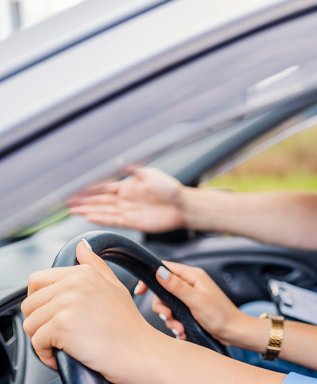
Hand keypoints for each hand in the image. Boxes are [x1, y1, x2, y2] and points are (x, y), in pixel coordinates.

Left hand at [21, 241, 161, 383]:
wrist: (139, 351)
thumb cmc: (129, 326)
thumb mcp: (116, 287)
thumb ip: (96, 265)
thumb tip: (81, 246)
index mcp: (83, 273)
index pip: (37, 281)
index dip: (40, 302)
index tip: (54, 315)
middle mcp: (73, 284)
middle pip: (29, 304)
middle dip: (41, 323)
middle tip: (62, 333)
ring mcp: (66, 304)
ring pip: (30, 324)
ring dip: (42, 340)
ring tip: (64, 345)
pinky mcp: (61, 325)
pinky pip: (36, 342)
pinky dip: (46, 354)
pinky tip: (63, 355)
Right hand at [66, 168, 186, 232]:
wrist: (184, 207)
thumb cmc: (171, 189)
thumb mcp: (151, 175)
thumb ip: (134, 170)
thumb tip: (119, 161)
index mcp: (128, 186)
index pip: (103, 187)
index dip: (88, 188)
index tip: (73, 188)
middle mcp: (125, 198)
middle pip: (99, 199)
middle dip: (82, 200)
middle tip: (65, 201)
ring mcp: (128, 210)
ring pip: (103, 210)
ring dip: (87, 210)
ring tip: (71, 210)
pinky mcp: (133, 222)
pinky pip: (113, 220)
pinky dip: (100, 219)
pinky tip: (88, 217)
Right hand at [146, 261, 248, 345]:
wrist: (234, 332)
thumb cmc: (221, 315)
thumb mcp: (196, 300)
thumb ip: (177, 286)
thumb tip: (158, 271)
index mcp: (193, 276)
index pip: (165, 268)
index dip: (150, 277)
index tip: (140, 291)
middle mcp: (191, 284)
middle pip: (163, 290)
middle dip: (163, 307)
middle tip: (168, 317)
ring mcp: (191, 297)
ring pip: (168, 305)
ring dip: (171, 319)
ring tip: (180, 329)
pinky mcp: (191, 309)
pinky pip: (175, 314)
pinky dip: (176, 324)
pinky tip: (183, 333)